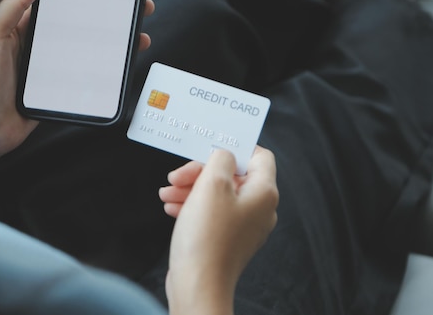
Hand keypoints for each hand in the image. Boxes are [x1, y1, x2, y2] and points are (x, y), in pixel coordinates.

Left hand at [0, 0, 154, 199]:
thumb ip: (12, 6)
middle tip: (136, 11)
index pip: (60, 6)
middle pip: (83, 29)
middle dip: (111, 20)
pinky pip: (88, 79)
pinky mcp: (61, 92)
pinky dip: (106, 74)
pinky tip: (121, 68)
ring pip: (91, 53)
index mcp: (24, 29)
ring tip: (138, 39)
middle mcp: (41, 48)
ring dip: (115, 47)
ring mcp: (53, 71)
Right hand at [160, 147, 277, 314]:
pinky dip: (193, 206)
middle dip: (201, 172)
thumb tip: (224, 154)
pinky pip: (212, 213)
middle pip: (233, 175)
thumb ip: (221, 160)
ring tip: (168, 193)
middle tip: (179, 175)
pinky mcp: (228, 239)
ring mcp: (244, 226)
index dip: (236, 148)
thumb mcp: (212, 184)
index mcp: (264, 192)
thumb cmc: (207, 238)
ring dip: (191, 188)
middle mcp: (259, 209)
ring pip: (219, 194)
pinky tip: (172, 207)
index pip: (260, 157)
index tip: (213, 147)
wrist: (198, 285)